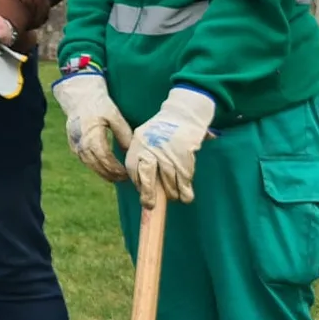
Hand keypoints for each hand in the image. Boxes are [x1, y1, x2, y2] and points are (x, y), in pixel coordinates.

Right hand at [53, 73, 131, 182]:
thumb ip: (123, 134)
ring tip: (116, 177)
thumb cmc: (99, 104)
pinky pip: (85, 160)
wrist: (80, 97)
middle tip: (124, 179)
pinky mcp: (73, 145)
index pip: (105, 158)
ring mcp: (75, 145)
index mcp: (92, 135)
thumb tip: (130, 152)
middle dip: (110, 174)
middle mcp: (81, 143)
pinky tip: (105, 169)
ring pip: (89, 165)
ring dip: (103, 173)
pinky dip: (95, 166)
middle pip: (96, 165)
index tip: (127, 173)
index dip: (116, 169)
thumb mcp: (114, 116)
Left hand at [125, 88, 217, 206]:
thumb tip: (142, 184)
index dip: (137, 183)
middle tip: (151, 205)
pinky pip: (184, 177)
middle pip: (147, 177)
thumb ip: (141, 156)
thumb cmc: (163, 129)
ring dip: (172, 193)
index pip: (132, 168)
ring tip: (174, 197)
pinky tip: (186, 196)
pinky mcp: (184, 154)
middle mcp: (150, 147)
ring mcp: (168, 151)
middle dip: (149, 194)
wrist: (183, 114)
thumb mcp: (145, 137)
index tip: (143, 192)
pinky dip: (185, 190)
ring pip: (168, 180)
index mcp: (138, 143)